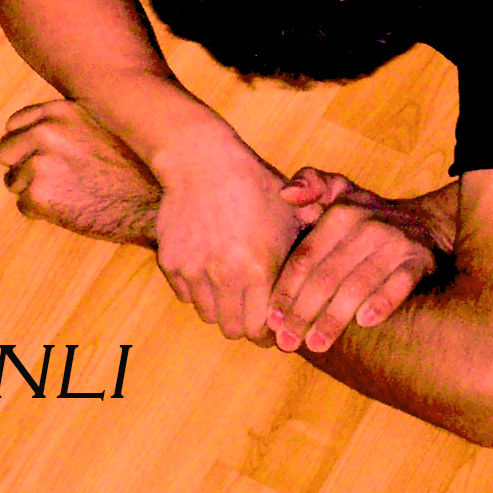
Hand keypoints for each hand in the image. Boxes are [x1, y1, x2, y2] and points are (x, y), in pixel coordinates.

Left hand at [0, 100, 161, 244]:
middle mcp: (46, 133)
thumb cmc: (135, 166)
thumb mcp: (102, 126)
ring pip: (14, 181)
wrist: (157, 200)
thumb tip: (40, 132)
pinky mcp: (40, 197)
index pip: (16, 124)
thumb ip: (69, 125)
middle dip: (23, 166)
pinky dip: (44, 212)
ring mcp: (41, 164)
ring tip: (72, 193)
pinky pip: (25, 207)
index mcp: (60, 111)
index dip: (26, 143)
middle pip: (6, 151)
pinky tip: (74, 208)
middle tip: (53, 179)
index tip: (40, 156)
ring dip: (34, 190)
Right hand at [150, 131, 304, 340]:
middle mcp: (225, 277)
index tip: (273, 324)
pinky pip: (185, 294)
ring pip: (208, 315)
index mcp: (259, 270)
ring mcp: (194, 271)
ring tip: (229, 289)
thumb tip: (322, 288)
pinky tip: (207, 269)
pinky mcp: (171, 263)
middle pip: (233, 330)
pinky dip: (197, 290)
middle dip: (245, 325)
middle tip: (250, 310)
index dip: (270, 331)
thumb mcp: (291, 217)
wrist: (203, 161)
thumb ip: (306, 255)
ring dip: (220, 308)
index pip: (263, 330)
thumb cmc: (254, 186)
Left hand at [266, 169, 453, 351]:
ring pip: (358, 285)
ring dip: (335, 318)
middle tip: (287, 342)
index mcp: (339, 212)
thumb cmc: (363, 213)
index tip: (272, 319)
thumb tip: (286, 194)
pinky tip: (364, 323)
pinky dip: (382, 302)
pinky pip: (399, 284)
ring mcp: (394, 243)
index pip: (305, 257)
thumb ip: (308, 183)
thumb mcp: (336, 188)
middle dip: (303, 312)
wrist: (423, 222)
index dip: (287, 289)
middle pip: (327, 276)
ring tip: (316, 344)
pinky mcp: (419, 260)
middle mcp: (366, 226)